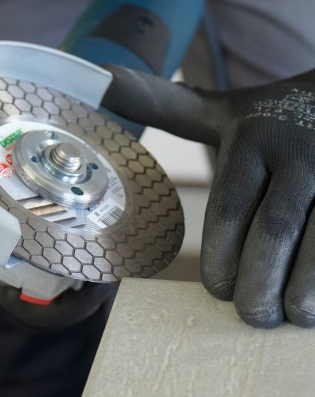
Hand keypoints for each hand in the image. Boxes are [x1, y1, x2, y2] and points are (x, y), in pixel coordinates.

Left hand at [102, 65, 314, 327]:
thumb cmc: (273, 117)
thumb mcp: (222, 108)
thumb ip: (167, 106)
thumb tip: (101, 80)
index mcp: (251, 137)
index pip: (229, 210)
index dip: (221, 260)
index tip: (218, 292)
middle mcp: (298, 150)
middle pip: (272, 232)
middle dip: (258, 284)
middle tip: (251, 316)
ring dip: (304, 291)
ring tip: (290, 316)